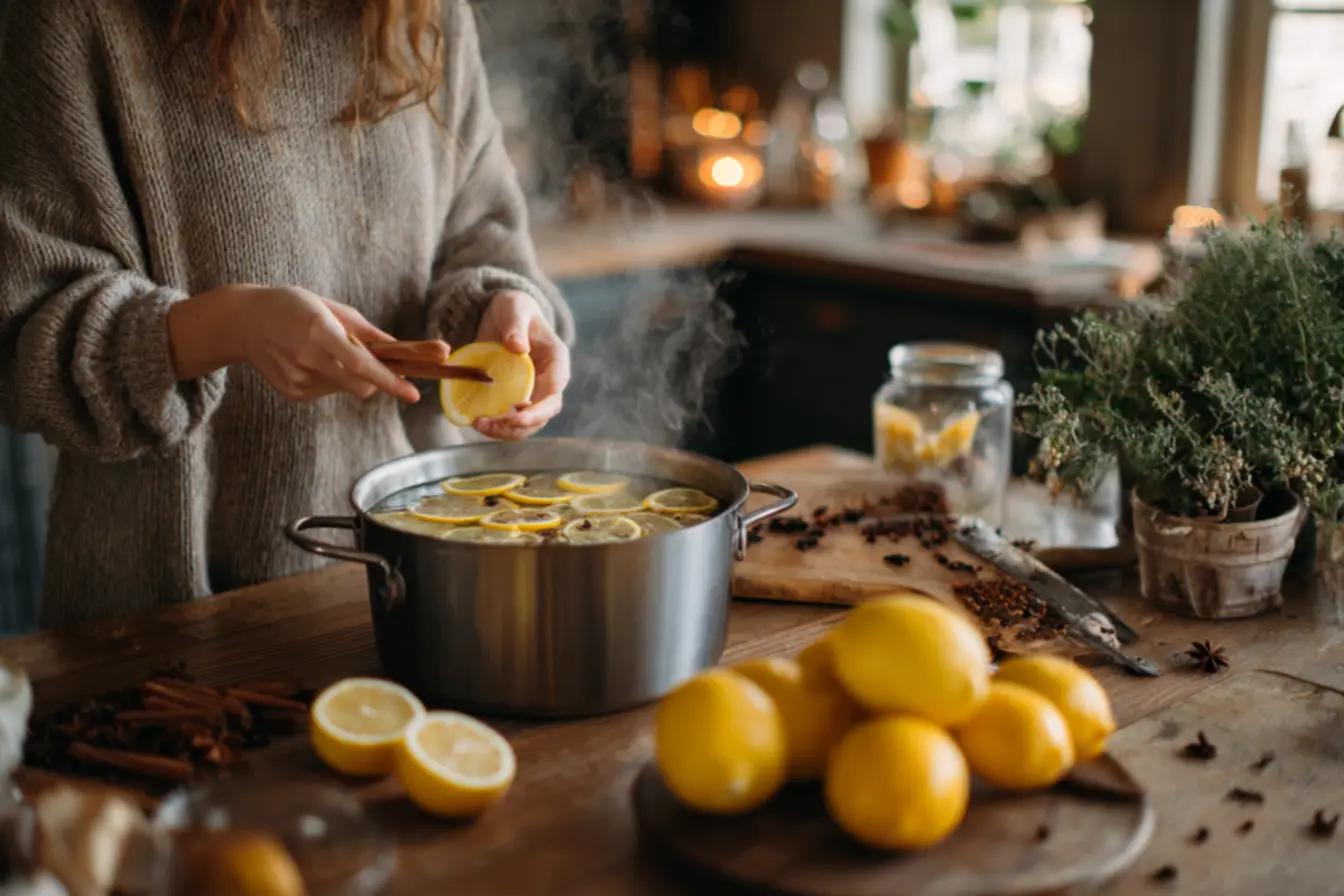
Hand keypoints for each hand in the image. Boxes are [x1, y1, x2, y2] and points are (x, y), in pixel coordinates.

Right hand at [168, 285, 419, 403]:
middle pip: (360, 386)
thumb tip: (396, 346)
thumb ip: (364, 330)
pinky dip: (332, 378)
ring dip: (351, 375)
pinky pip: (329, 391)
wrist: (242, 322)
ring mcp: (299, 381)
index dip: (390, 380)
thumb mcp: (329, 307)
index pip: (361, 365)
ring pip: (346, 388)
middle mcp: (308, 360)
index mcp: (319, 332)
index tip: (412, 393)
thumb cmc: (291, 306)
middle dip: (378, 381)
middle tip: (382, 365)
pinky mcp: (293, 394)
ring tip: (327, 350)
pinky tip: (311, 360)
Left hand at [472, 290, 569, 439]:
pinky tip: (477, 422)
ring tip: (480, 425)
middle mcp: (550, 380)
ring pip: (530, 423)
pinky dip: (498, 426)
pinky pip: (512, 420)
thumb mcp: (514, 308)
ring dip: (507, 431)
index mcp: (556, 359)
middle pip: (545, 412)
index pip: (555, 388)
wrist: (504, 317)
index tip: (517, 412)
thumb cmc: (514, 309)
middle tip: (492, 423)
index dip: (540, 406)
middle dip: (521, 424)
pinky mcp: (517, 398)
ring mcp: (534, 392)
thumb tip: (517, 347)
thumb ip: (516, 325)